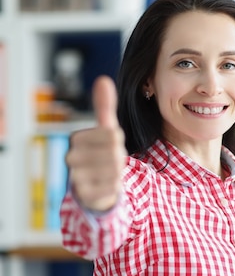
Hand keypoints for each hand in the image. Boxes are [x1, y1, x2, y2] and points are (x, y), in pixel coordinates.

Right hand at [65, 76, 126, 210]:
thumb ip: (104, 107)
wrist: (94, 188)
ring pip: (115, 170)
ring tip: (110, 173)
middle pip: (115, 152)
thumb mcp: (105, 129)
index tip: (111, 146)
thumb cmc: (102, 155)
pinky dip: (116, 186)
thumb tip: (103, 80)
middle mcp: (72, 157)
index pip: (113, 134)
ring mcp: (76, 177)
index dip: (119, 142)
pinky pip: (113, 187)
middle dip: (120, 157)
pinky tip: (109, 185)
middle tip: (112, 162)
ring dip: (119, 172)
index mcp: (77, 138)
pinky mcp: (84, 195)